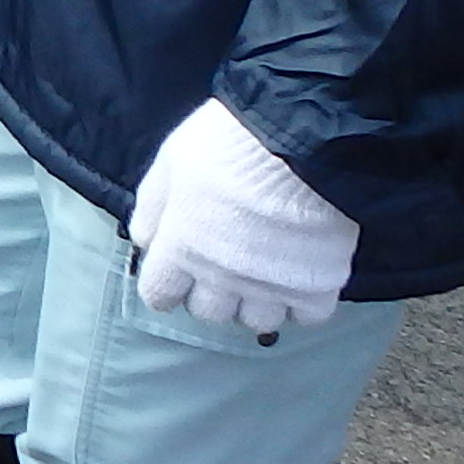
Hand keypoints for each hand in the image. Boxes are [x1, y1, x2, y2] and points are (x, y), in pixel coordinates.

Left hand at [128, 99, 353, 336]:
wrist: (299, 141)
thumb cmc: (227, 144)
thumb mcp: (170, 163)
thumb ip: (152, 207)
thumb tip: (145, 241)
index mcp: (181, 251)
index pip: (159, 296)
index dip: (167, 284)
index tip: (178, 270)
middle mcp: (222, 279)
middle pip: (208, 313)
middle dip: (212, 292)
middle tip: (225, 263)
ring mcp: (271, 287)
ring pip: (257, 322)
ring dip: (257, 301)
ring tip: (265, 272)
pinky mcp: (318, 286)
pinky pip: (306, 317)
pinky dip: (303, 302)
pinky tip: (301, 275)